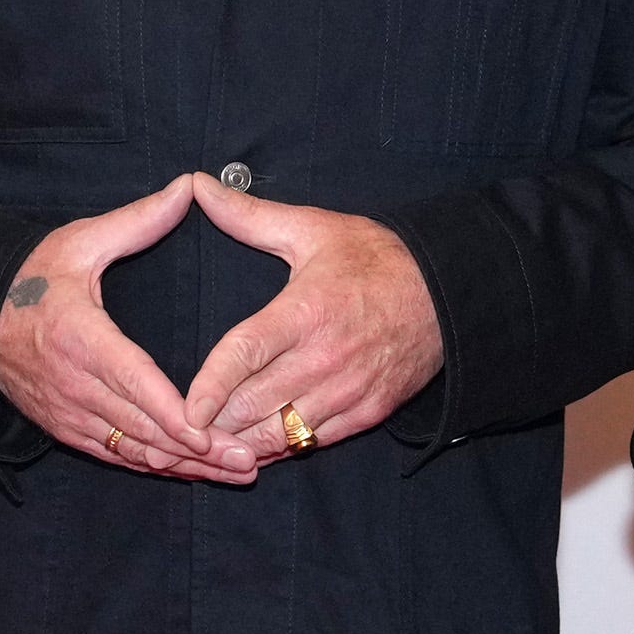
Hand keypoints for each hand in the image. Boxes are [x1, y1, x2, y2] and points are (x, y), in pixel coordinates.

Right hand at [0, 175, 244, 480]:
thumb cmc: (30, 277)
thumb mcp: (79, 242)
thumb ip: (137, 222)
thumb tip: (188, 188)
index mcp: (82, 339)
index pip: (134, 384)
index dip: (173, 415)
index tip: (209, 434)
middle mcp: (76, 386)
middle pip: (144, 430)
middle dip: (199, 451)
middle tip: (250, 461)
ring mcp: (70, 414)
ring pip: (135, 452)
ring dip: (186, 467)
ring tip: (238, 472)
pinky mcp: (66, 429)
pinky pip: (116, 456)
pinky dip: (156, 467)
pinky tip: (193, 472)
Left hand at [184, 175, 447, 460]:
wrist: (448, 291)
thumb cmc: (375, 258)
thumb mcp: (313, 229)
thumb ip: (250, 216)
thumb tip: (199, 186)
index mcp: (306, 310)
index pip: (245, 353)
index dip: (210, 386)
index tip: (185, 408)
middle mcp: (325, 357)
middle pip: (254, 403)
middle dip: (216, 421)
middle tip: (185, 428)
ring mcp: (349, 390)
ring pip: (281, 433)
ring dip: (244, 440)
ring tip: (215, 441)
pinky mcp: (369, 412)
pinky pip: (314, 443)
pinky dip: (282, 448)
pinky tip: (258, 444)